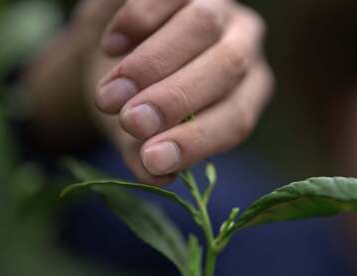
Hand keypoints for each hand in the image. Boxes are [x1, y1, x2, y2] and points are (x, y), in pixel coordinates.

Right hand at [94, 0, 273, 183]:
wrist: (113, 48)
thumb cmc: (136, 97)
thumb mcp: (140, 131)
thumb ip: (147, 154)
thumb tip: (156, 177)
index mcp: (247, 89)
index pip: (236, 117)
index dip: (197, 140)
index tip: (152, 159)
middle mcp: (244, 43)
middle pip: (227, 66)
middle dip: (176, 98)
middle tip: (130, 121)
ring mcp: (219, 5)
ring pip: (204, 24)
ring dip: (153, 63)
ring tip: (108, 95)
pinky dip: (139, 19)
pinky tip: (111, 45)